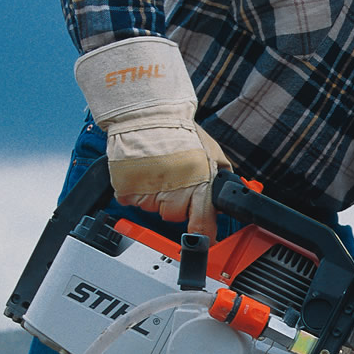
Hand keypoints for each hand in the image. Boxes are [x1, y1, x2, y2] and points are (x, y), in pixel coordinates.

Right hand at [108, 124, 230, 233]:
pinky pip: (133, 200)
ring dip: (156, 194)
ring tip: (159, 169)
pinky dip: (136, 190)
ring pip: (154, 208)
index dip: (203, 233)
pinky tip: (143, 171)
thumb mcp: (212, 151)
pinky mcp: (127, 191)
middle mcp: (174, 194)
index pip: (203, 224)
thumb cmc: (180, 130)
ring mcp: (149, 195)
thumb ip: (221, 176)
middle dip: (177, 201)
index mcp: (199, 186)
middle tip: (175, 178)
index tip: (205, 238)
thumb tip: (226, 193)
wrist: (148, 115)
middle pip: (175, 215)